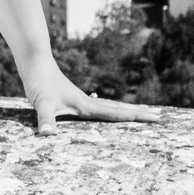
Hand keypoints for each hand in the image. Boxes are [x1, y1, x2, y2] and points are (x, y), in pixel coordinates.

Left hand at [21, 59, 159, 131]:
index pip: (116, 113)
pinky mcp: (70, 97)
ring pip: (109, 106)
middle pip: (118, 108)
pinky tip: (103, 110)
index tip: (157, 118)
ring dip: (125, 111)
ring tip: (139, 114)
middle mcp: (87, 101)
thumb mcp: (41, 103)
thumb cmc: (38, 81)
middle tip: (159, 117)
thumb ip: (45, 120)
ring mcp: (79, 98)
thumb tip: (47, 135)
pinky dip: (106, 109)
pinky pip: (96, 106)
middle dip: (138, 114)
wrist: (34, 59)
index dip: (136, 117)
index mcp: (85, 105)